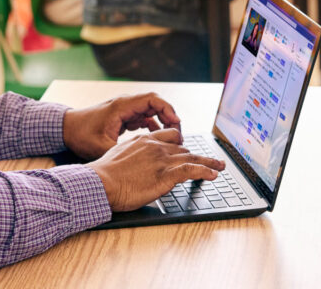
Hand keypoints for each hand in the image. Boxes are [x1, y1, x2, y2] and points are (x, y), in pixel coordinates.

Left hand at [62, 92, 181, 159]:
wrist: (65, 129)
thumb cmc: (80, 135)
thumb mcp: (101, 147)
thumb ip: (122, 152)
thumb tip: (140, 162)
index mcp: (122, 106)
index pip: (152, 99)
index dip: (168, 109)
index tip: (176, 123)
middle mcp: (125, 105)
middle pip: (155, 104)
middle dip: (169, 117)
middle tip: (178, 135)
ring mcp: (124, 110)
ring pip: (151, 111)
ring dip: (162, 122)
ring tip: (171, 139)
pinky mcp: (122, 118)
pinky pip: (143, 118)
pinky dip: (153, 126)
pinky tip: (157, 140)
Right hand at [88, 129, 224, 211]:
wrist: (100, 182)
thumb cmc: (104, 174)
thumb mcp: (118, 156)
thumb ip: (132, 155)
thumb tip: (135, 163)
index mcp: (144, 141)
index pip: (169, 136)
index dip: (180, 143)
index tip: (186, 149)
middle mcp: (156, 147)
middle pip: (184, 148)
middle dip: (198, 154)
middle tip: (210, 159)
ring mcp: (162, 160)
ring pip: (191, 157)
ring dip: (209, 162)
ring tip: (220, 166)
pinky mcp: (166, 174)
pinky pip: (191, 170)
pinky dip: (205, 171)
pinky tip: (213, 174)